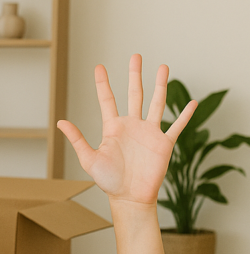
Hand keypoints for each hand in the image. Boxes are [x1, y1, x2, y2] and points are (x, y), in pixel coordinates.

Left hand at [58, 54, 196, 204]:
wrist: (129, 197)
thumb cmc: (107, 180)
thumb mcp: (89, 159)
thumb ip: (77, 139)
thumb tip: (61, 121)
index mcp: (113, 127)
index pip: (107, 100)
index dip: (103, 83)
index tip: (99, 67)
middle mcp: (131, 125)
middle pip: (134, 94)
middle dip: (135, 75)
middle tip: (136, 56)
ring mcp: (149, 132)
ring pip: (156, 102)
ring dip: (160, 85)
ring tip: (163, 67)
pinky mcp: (164, 143)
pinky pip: (176, 126)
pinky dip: (185, 115)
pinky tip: (193, 102)